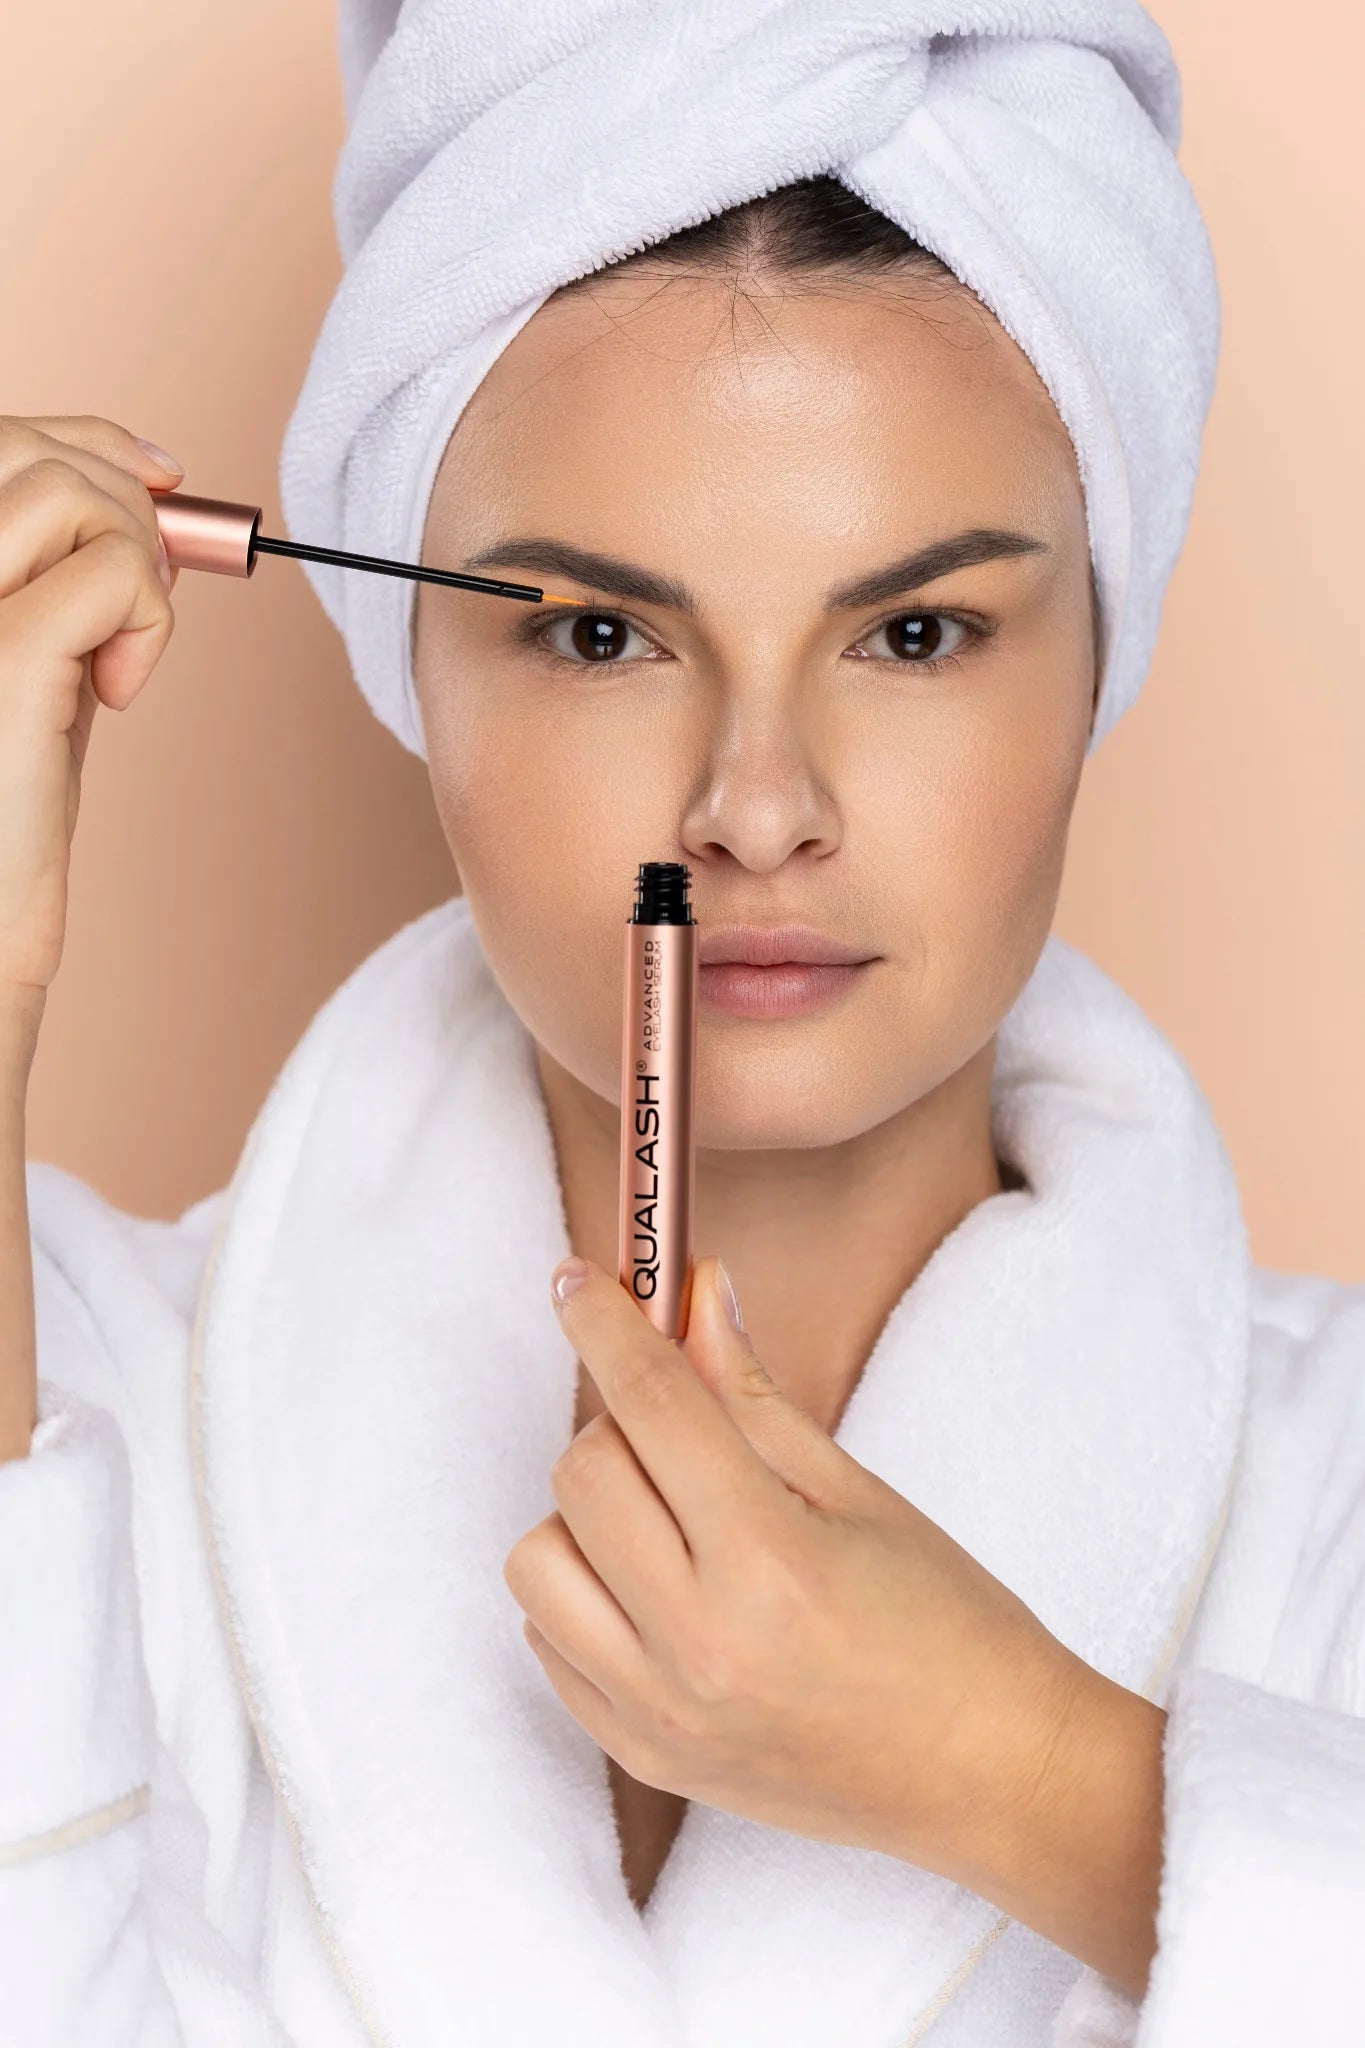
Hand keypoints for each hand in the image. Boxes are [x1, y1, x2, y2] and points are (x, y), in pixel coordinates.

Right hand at [0, 413, 181, 1462]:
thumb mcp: (30, 660)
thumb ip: (60, 567)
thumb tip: (143, 476)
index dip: (80, 437)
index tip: (159, 475)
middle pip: (20, 445)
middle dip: (118, 485)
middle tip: (164, 565)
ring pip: (66, 490)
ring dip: (136, 559)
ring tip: (129, 654)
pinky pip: (108, 570)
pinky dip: (148, 618)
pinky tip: (125, 696)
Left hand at [504, 1253, 1091, 1891]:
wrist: (992, 1777)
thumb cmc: (950, 1625)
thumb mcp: (856, 1492)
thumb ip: (751, 1394)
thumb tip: (694, 1292)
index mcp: (768, 1561)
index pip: (650, 1405)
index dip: (606, 1325)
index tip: (578, 1279)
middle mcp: (699, 1643)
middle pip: (582, 1474)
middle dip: (618, 1423)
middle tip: (680, 1427)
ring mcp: (661, 1713)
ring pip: (539, 1562)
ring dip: (588, 1518)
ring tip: (668, 1523)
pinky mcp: (645, 1756)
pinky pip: (550, 1646)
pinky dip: (582, 1597)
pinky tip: (654, 1589)